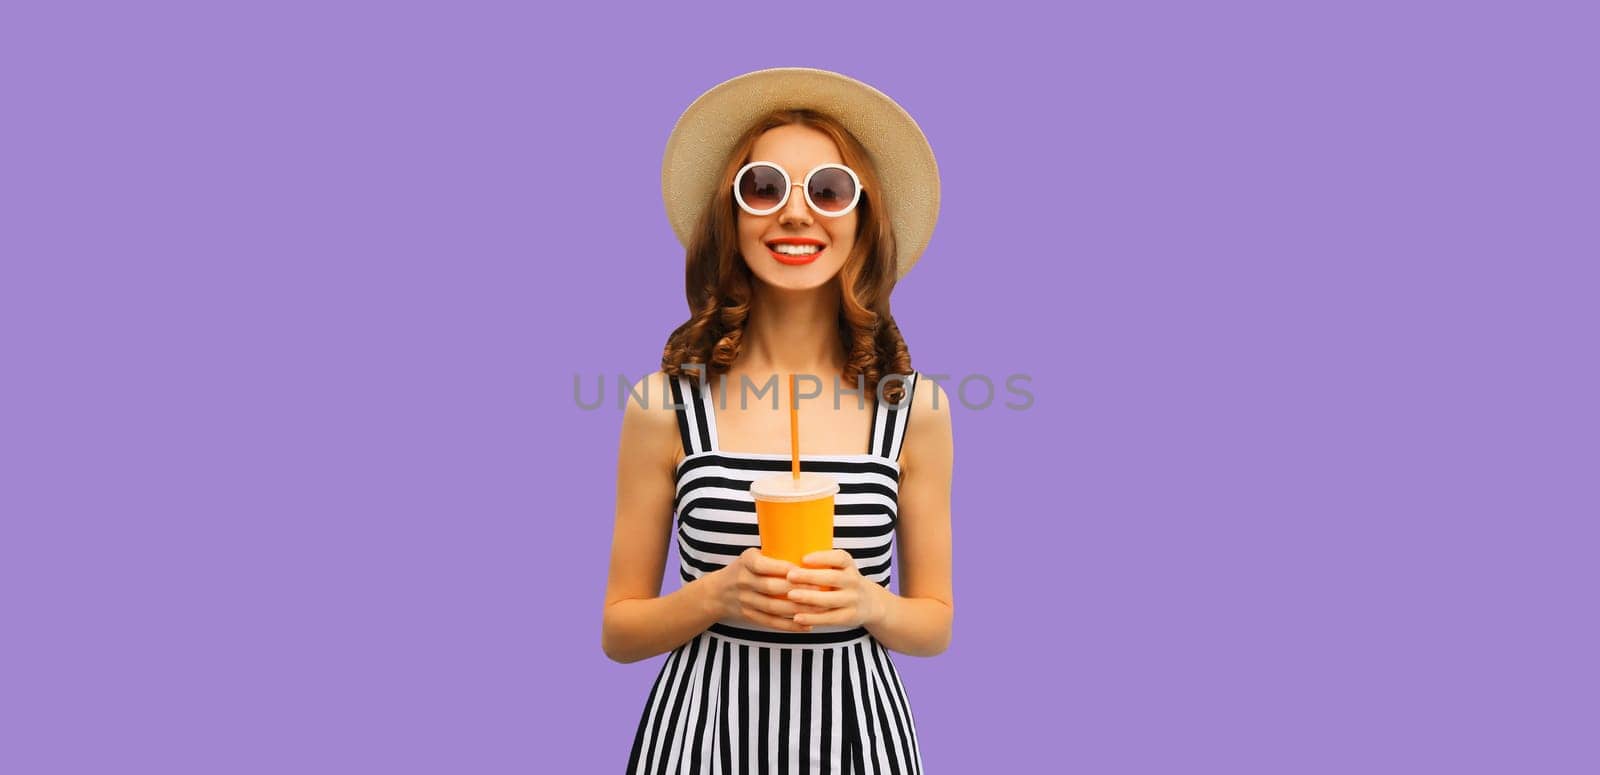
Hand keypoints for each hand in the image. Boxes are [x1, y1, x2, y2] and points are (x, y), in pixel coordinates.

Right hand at [708, 548, 829, 631]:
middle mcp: (743, 581)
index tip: (804, 570)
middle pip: (771, 587)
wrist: (718, 592)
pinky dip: (789, 625)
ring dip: (797, 609)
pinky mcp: (749, 616)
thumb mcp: (752, 556)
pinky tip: (806, 625)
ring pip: (773, 607)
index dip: (783, 569)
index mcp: (746, 562)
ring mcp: (745, 601)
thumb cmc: (745, 569)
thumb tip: (812, 551)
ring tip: (819, 608)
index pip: (763, 564)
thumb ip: (774, 555)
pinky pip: (771, 622)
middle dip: (796, 589)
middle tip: (821, 589)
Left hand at [784, 550, 885, 628]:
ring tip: (790, 596)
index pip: (839, 558)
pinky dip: (813, 618)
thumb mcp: (839, 567)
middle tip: (790, 576)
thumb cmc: (842, 581)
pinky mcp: (849, 617)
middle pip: (832, 578)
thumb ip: (819, 563)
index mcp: (848, 564)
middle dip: (810, 577)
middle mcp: (853, 581)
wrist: (869, 603)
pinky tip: (797, 617)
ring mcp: (852, 600)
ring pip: (830, 599)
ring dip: (809, 598)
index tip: (803, 558)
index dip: (822, 558)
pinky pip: (830, 618)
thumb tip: (785, 555)